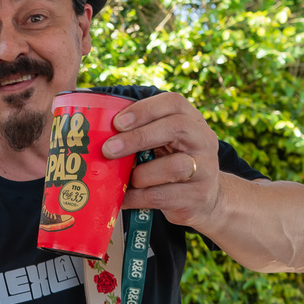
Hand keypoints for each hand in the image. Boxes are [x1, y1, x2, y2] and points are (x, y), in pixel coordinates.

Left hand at [102, 91, 222, 229]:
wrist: (205, 200)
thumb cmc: (172, 165)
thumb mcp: (163, 144)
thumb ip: (142, 135)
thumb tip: (97, 136)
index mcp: (192, 121)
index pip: (173, 102)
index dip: (144, 109)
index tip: (117, 122)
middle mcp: (203, 140)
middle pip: (176, 128)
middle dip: (138, 137)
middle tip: (108, 149)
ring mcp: (205, 169)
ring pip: (174, 166)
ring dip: (141, 174)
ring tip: (124, 180)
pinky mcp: (197, 196)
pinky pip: (162, 195)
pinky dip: (137, 197)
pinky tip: (122, 198)